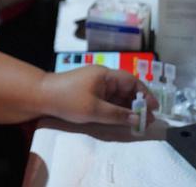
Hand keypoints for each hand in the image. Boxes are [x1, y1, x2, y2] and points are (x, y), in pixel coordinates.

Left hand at [39, 65, 158, 125]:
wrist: (41, 95)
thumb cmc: (67, 99)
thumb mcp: (94, 110)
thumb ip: (117, 115)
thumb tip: (137, 118)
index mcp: (105, 75)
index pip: (132, 81)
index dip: (145, 94)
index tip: (154, 109)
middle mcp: (102, 77)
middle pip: (126, 88)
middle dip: (138, 103)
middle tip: (148, 119)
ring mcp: (95, 84)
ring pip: (117, 94)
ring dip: (128, 107)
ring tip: (138, 121)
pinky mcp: (88, 91)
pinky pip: (108, 98)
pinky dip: (116, 108)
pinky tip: (122, 118)